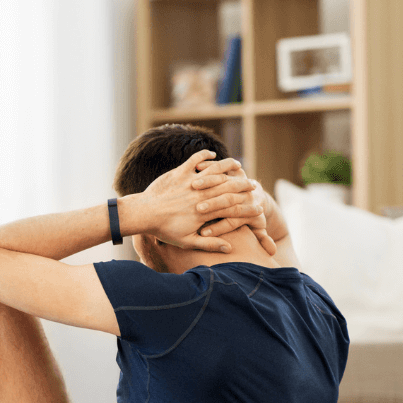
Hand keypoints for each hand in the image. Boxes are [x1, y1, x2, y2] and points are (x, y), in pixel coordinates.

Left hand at [125, 150, 260, 252]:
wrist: (143, 214)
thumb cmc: (163, 230)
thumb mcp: (186, 241)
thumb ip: (209, 243)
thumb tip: (229, 248)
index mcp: (204, 212)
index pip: (232, 208)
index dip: (247, 208)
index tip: (258, 208)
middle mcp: (200, 195)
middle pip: (228, 187)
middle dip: (244, 186)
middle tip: (254, 185)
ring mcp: (190, 181)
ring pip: (214, 171)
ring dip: (228, 167)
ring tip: (239, 166)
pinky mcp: (179, 172)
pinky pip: (195, 160)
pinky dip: (204, 156)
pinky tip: (212, 155)